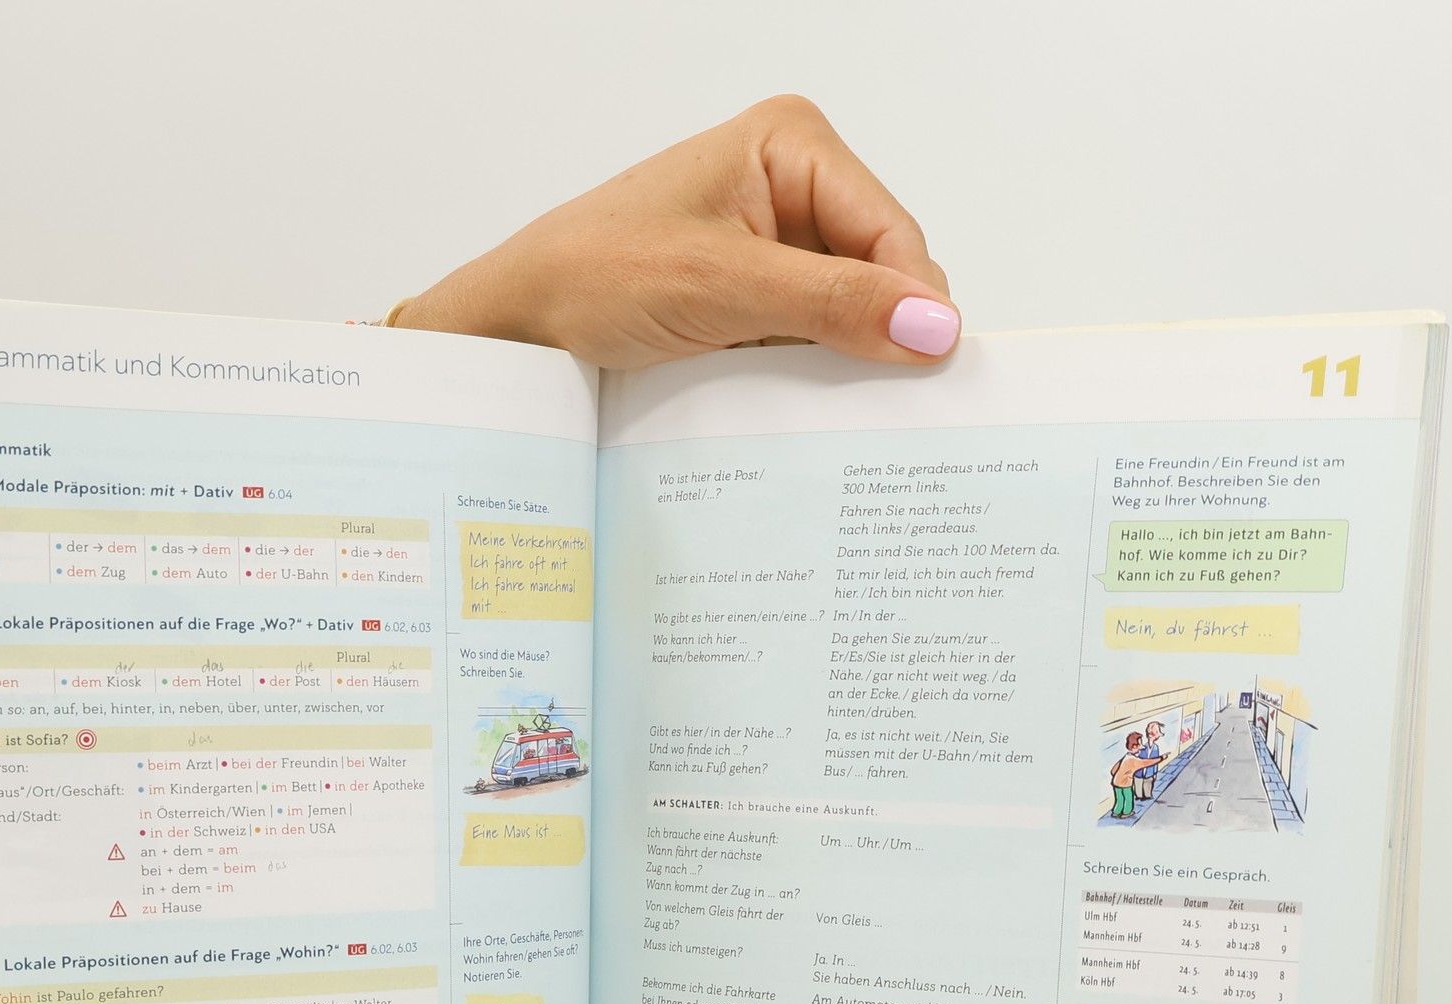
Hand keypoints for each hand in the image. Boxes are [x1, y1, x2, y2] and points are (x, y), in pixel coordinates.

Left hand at [394, 96, 958, 369]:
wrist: (518, 326)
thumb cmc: (595, 278)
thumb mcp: (723, 289)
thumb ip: (832, 305)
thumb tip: (933, 328)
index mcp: (792, 143)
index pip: (892, 230)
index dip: (913, 304)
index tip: (927, 376)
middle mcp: (791, 183)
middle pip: (879, 271)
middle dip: (878, 334)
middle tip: (879, 408)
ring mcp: (772, 242)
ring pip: (849, 313)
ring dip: (843, 362)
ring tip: (834, 412)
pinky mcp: (752, 295)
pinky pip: (810, 337)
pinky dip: (810, 374)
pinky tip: (800, 406)